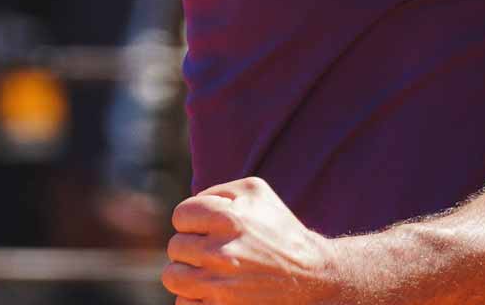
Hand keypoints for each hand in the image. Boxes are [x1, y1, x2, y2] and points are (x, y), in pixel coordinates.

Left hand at [164, 177, 348, 303]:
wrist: (311, 276)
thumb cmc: (280, 230)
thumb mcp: (256, 192)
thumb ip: (218, 190)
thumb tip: (191, 206)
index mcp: (228, 219)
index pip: (181, 216)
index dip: (193, 220)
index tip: (208, 228)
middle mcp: (221, 253)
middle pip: (175, 247)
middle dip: (192, 247)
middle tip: (214, 251)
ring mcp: (220, 286)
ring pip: (172, 276)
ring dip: (187, 273)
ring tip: (208, 271)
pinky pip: (183, 303)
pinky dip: (194, 298)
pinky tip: (214, 292)